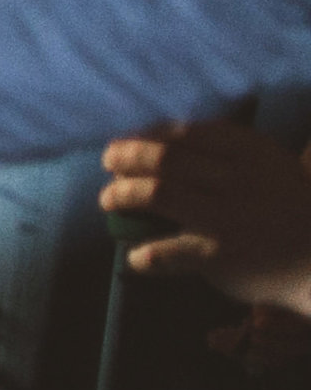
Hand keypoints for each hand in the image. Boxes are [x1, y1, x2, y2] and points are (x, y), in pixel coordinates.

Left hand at [101, 118, 310, 310]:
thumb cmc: (281, 205)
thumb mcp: (264, 165)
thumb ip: (219, 148)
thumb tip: (152, 135)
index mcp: (248, 151)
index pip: (183, 133)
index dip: (145, 136)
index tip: (126, 143)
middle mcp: (237, 180)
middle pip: (163, 158)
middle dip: (125, 157)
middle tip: (109, 163)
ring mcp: (227, 218)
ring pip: (157, 193)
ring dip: (121, 194)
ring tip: (108, 200)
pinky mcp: (219, 255)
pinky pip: (166, 250)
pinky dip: (144, 253)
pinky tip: (136, 255)